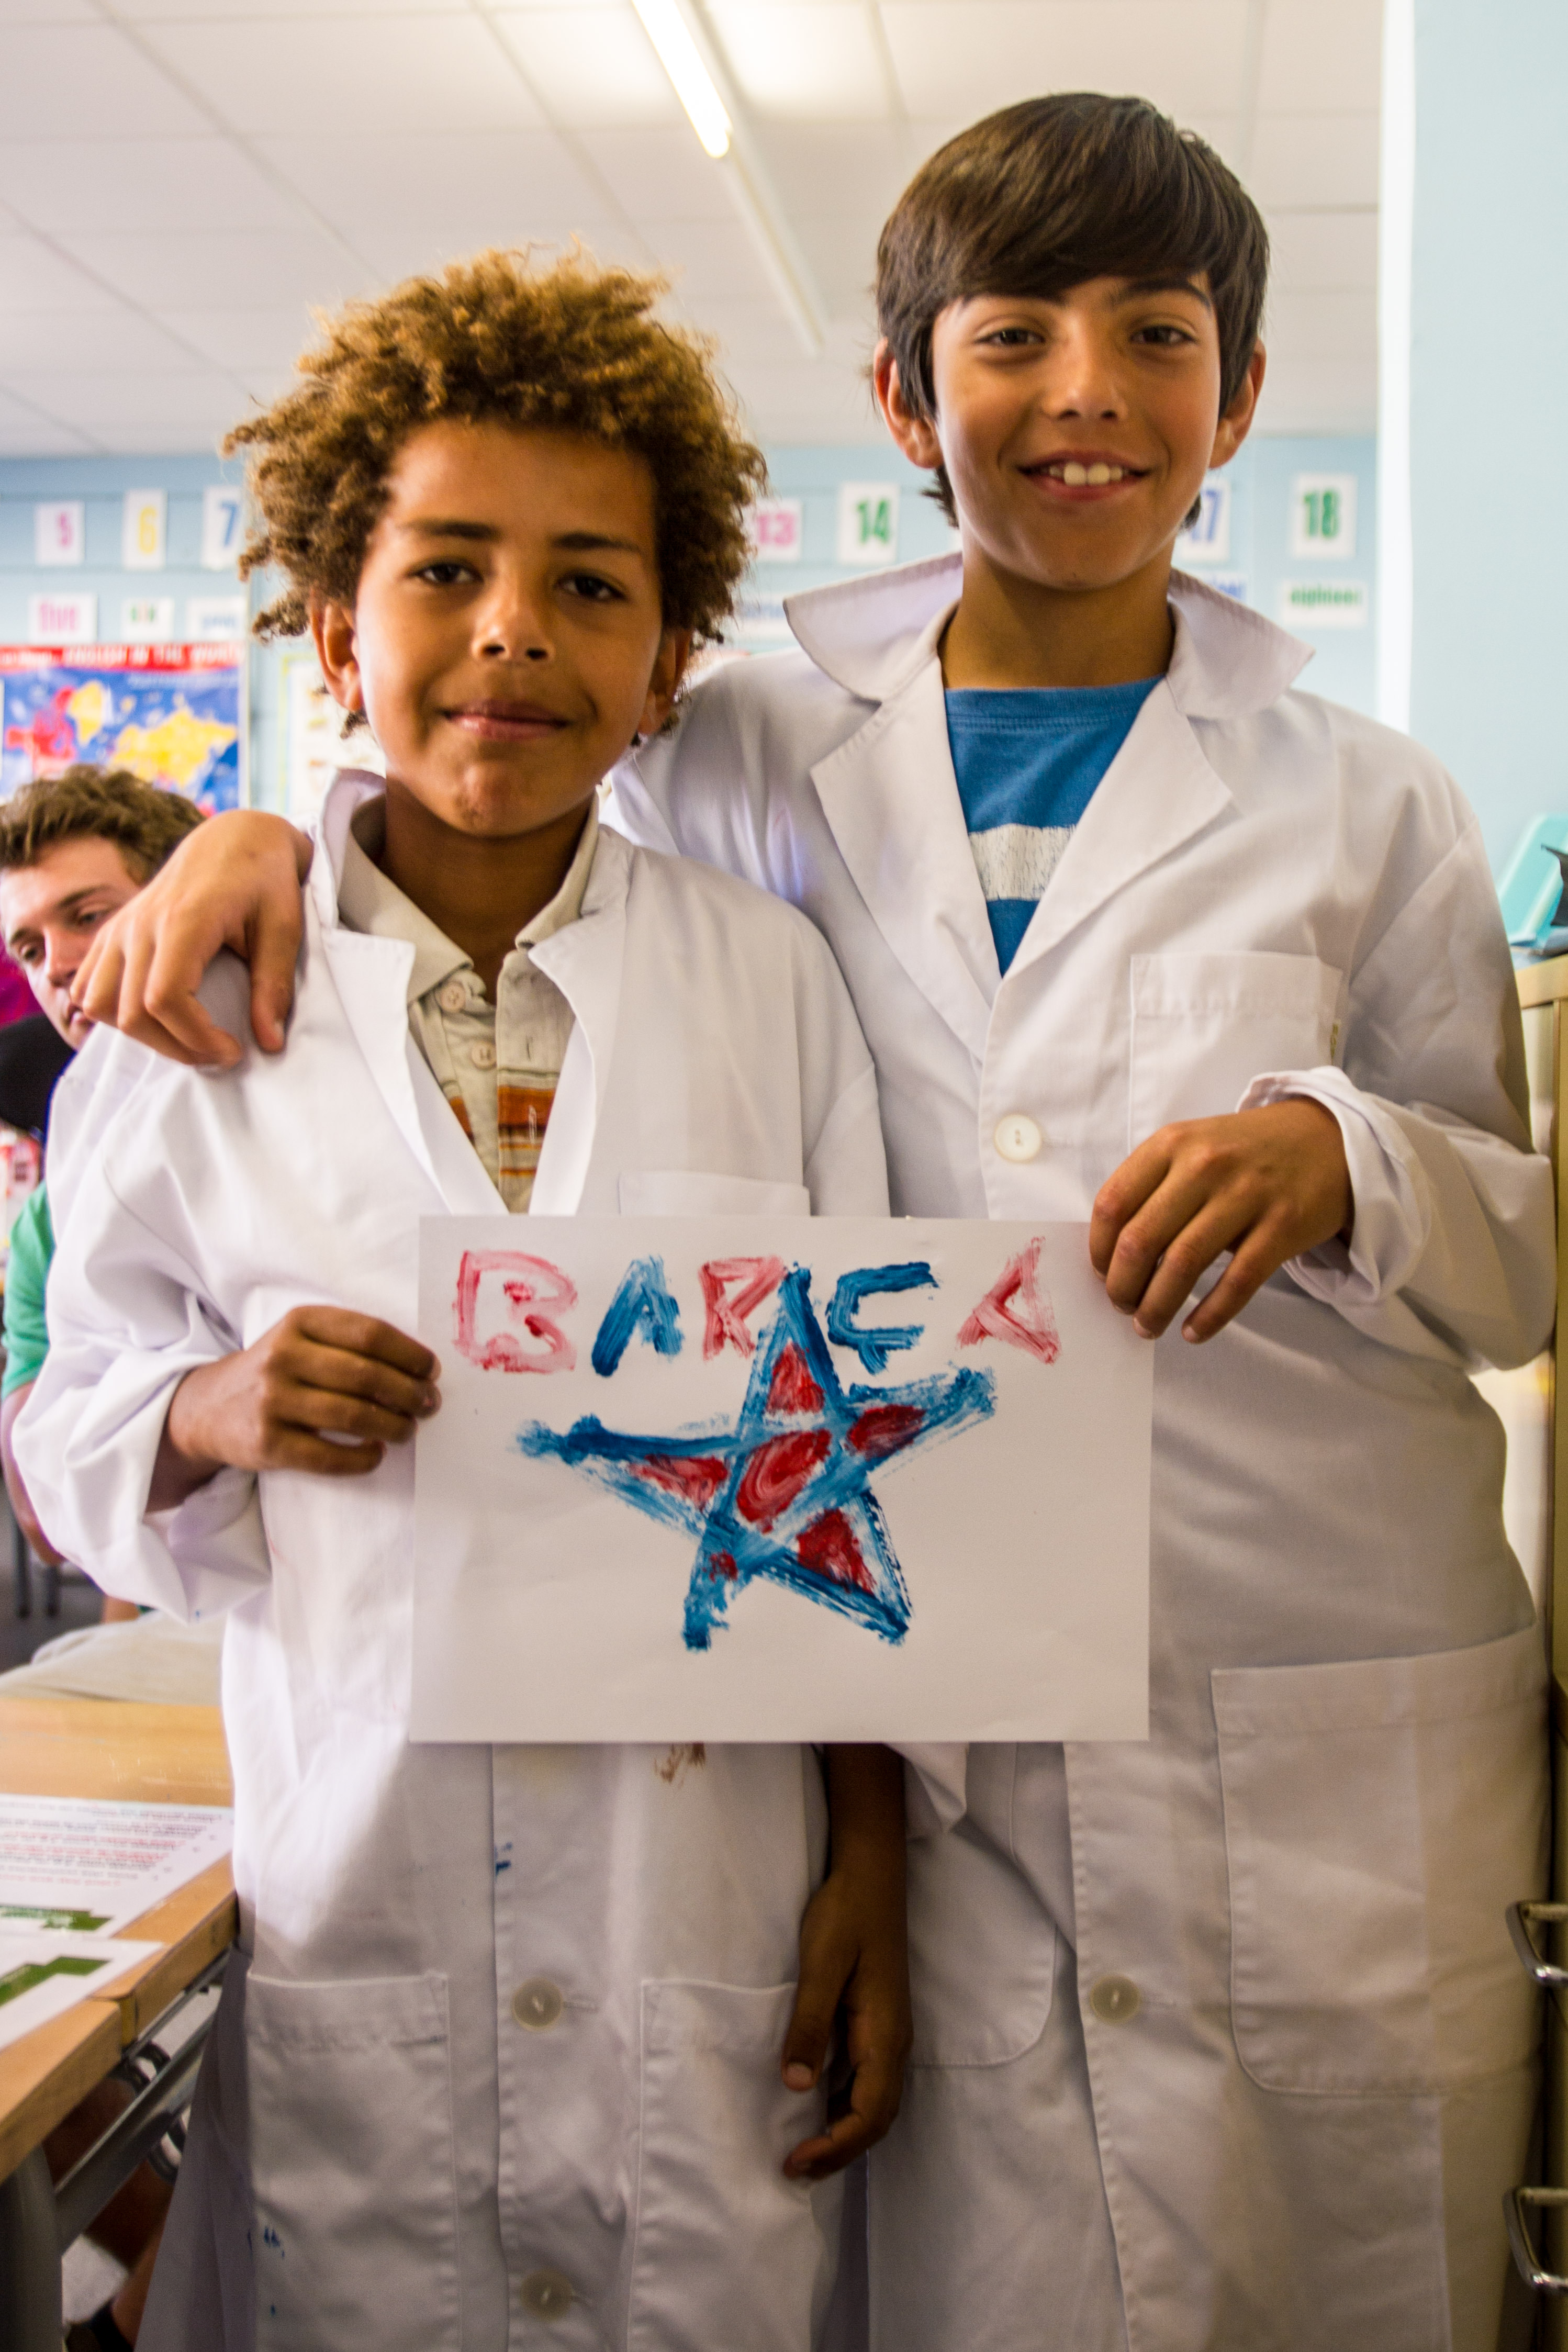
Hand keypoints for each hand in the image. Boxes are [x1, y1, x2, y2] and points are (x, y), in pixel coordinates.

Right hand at [73, 811, 312, 1068]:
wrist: (235, 837)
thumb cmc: (264, 878)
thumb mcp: (284, 928)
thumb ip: (273, 986)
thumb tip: (269, 1043)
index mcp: (184, 919)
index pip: (165, 998)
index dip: (195, 1038)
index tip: (232, 1051)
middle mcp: (141, 923)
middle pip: (133, 1011)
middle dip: (177, 1047)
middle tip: (219, 1054)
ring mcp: (121, 926)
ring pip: (99, 1003)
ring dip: (141, 1034)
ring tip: (185, 1038)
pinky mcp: (113, 930)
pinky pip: (88, 984)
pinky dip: (109, 1011)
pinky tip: (150, 1017)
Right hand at [150, 1307, 439, 1507]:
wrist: (209, 1407)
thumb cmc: (275, 1371)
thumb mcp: (301, 1339)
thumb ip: (349, 1343)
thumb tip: (417, 1369)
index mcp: (299, 1322)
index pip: (369, 1334)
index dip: (409, 1354)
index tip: (431, 1370)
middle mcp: (282, 1357)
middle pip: (366, 1376)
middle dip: (409, 1392)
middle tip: (429, 1404)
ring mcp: (272, 1401)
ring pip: (352, 1416)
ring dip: (393, 1425)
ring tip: (408, 1428)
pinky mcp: (266, 1443)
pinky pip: (328, 1457)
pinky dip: (362, 1458)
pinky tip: (376, 1453)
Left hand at [781, 1745, 910, 2180]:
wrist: (871, 1873)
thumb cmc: (845, 1913)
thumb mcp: (821, 1965)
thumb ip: (810, 2024)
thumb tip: (796, 2086)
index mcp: (884, 2034)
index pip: (868, 2114)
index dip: (835, 2147)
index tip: (795, 2163)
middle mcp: (894, 2042)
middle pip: (876, 2118)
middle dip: (839, 2151)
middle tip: (793, 2169)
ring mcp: (888, 2033)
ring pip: (873, 2102)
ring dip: (842, 2132)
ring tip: (801, 2150)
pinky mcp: (877, 2021)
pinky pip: (865, 2080)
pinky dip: (843, 2106)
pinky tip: (813, 2105)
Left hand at [1090, 1096, 1352, 1343]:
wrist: (1326, 1140)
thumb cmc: (1244, 1152)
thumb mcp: (1191, 1147)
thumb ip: (1151, 1186)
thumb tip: (1112, 1253)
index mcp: (1171, 1144)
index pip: (1113, 1204)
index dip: (1098, 1250)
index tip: (1101, 1274)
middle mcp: (1204, 1165)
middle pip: (1141, 1240)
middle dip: (1122, 1287)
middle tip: (1122, 1307)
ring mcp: (1246, 1195)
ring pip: (1183, 1265)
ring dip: (1157, 1307)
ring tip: (1148, 1326)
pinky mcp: (1282, 1226)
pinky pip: (1237, 1283)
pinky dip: (1210, 1315)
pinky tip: (1194, 1331)